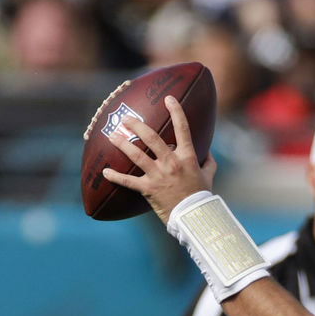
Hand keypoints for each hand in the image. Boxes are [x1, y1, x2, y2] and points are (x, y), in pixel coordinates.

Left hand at [102, 95, 215, 224]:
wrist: (194, 216)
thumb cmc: (202, 195)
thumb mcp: (209, 175)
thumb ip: (207, 160)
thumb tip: (206, 150)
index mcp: (187, 157)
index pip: (183, 129)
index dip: (176, 111)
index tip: (169, 99)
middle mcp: (172, 163)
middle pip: (151, 138)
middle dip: (136, 125)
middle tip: (126, 118)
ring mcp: (158, 175)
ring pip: (136, 154)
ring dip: (122, 144)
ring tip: (112, 135)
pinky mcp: (148, 188)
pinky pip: (128, 181)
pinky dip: (115, 176)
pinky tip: (105, 171)